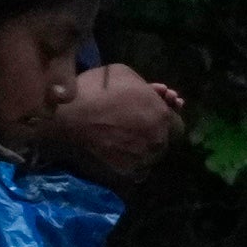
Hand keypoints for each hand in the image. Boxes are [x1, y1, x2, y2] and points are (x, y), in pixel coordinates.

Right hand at [45, 64, 184, 184]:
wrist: (68, 117)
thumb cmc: (97, 90)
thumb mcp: (126, 75)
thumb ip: (146, 88)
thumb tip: (154, 96)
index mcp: (162, 116)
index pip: (177, 123)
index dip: (166, 116)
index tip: (156, 110)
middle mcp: (157, 140)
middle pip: (165, 140)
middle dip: (157, 130)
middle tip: (141, 122)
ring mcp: (141, 158)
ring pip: (152, 155)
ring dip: (146, 146)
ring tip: (131, 137)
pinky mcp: (125, 170)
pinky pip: (138, 169)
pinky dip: (135, 161)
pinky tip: (126, 152)